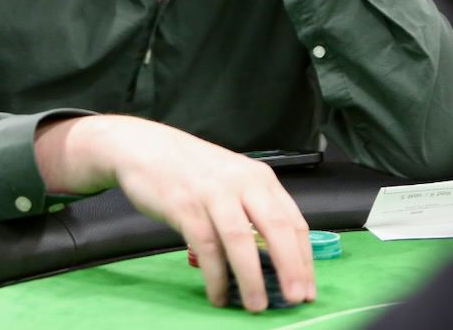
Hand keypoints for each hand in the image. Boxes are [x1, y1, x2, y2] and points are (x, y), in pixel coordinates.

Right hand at [36, 116, 315, 311]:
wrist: (145, 146)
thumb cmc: (192, 169)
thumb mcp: (232, 180)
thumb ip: (253, 210)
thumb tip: (273, 259)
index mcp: (259, 178)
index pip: (293, 220)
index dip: (304, 257)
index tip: (307, 287)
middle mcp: (241, 182)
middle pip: (275, 228)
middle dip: (290, 267)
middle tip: (296, 298)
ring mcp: (213, 193)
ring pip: (241, 240)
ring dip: (251, 277)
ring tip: (256, 305)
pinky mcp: (185, 205)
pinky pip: (206, 246)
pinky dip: (215, 275)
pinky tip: (218, 294)